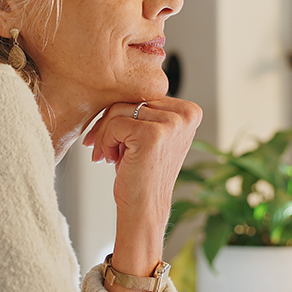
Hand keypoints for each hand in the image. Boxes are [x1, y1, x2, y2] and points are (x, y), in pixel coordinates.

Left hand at [82, 97, 201, 291]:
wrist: (143, 209)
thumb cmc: (141, 173)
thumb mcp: (149, 134)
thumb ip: (143, 110)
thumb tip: (113, 83)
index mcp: (189, 111)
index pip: (143, 95)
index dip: (121, 115)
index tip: (112, 138)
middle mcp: (186, 114)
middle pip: (130, 99)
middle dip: (109, 124)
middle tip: (102, 148)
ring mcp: (171, 123)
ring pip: (119, 109)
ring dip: (105, 134)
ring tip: (109, 156)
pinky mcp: (153, 134)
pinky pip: (114, 123)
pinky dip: (105, 142)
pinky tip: (111, 160)